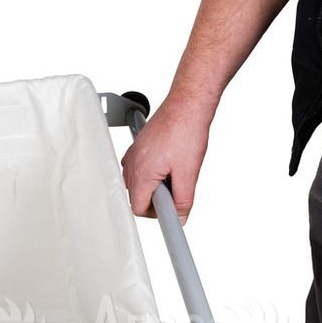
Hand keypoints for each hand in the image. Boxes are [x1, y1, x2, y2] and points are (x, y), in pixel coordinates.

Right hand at [121, 95, 213, 223]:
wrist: (186, 106)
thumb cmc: (186, 131)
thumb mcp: (189, 172)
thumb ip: (182, 200)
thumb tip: (179, 216)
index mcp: (142, 173)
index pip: (138, 208)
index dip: (156, 214)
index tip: (170, 211)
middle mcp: (132, 165)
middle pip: (136, 197)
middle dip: (155, 199)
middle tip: (176, 189)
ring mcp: (132, 155)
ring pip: (137, 184)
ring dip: (154, 185)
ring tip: (173, 174)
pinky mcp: (137, 148)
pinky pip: (138, 169)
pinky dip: (151, 172)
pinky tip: (168, 164)